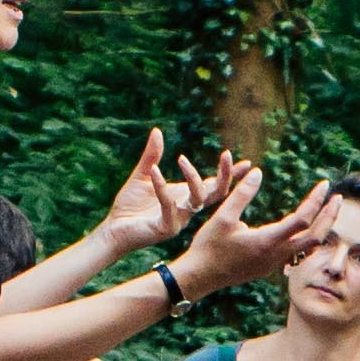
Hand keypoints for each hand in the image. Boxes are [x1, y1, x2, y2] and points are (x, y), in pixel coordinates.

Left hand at [90, 127, 228, 259]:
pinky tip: (154, 172)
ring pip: (197, 199)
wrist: (113, 230)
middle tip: (227, 155)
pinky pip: (169, 205)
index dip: (230, 175)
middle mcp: (187, 209)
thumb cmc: (129, 207)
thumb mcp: (143, 175)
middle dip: (225, 176)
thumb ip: (152, 155)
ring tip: (181, 159)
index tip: (246, 163)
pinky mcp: (165, 228)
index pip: (214, 186)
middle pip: (216, 194)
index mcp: (185, 197)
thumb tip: (157, 130)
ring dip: (193, 177)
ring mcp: (179, 219)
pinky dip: (162, 187)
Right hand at [165, 167, 319, 307]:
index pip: (302, 219)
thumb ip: (242, 194)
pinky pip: (297, 253)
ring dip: (320, 228)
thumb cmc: (208, 246)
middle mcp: (276, 255)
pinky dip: (307, 238)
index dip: (316, 201)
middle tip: (337, 198)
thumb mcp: (222, 216)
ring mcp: (274, 263)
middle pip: (315, 237)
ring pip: (308, 247)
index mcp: (267, 241)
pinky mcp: (269, 267)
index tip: (324, 185)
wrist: (199, 277)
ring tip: (326, 210)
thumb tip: (258, 172)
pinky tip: (306, 227)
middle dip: (329, 216)